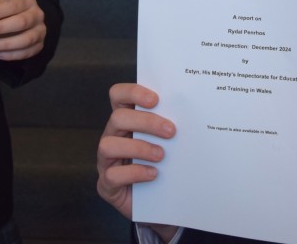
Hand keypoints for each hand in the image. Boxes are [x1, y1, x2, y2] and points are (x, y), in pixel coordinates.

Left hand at [0, 0, 45, 60]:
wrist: (25, 21)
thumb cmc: (9, 12)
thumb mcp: (1, 5)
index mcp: (27, 1)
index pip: (13, 5)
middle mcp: (37, 15)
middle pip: (21, 22)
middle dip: (0, 28)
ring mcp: (40, 31)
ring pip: (26, 39)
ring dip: (5, 44)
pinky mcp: (39, 45)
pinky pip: (26, 52)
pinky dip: (10, 55)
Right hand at [97, 83, 178, 241]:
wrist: (159, 202)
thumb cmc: (163, 164)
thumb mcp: (165, 142)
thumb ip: (168, 126)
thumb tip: (190, 111)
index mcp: (125, 120)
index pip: (118, 95)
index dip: (133, 93)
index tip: (155, 99)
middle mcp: (112, 136)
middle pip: (118, 118)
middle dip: (145, 122)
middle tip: (170, 131)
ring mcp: (106, 161)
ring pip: (108, 145)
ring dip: (138, 148)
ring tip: (161, 155)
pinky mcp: (106, 185)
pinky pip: (113, 175)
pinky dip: (134, 173)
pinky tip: (153, 174)